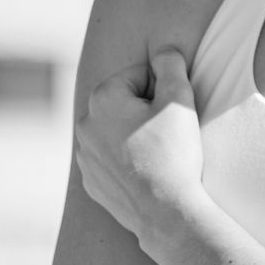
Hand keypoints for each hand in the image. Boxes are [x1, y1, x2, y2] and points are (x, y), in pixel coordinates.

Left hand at [76, 47, 203, 242]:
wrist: (166, 212)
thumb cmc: (174, 154)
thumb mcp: (179, 100)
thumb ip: (170, 65)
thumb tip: (163, 52)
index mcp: (102, 99)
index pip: (138, 77)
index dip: (162, 90)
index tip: (174, 111)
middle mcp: (85, 125)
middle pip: (124, 104)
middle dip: (145, 112)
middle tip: (170, 133)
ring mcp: (85, 157)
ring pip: (116, 133)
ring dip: (135, 136)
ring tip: (160, 155)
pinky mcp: (92, 182)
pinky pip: (111, 162)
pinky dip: (127, 162)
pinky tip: (148, 173)